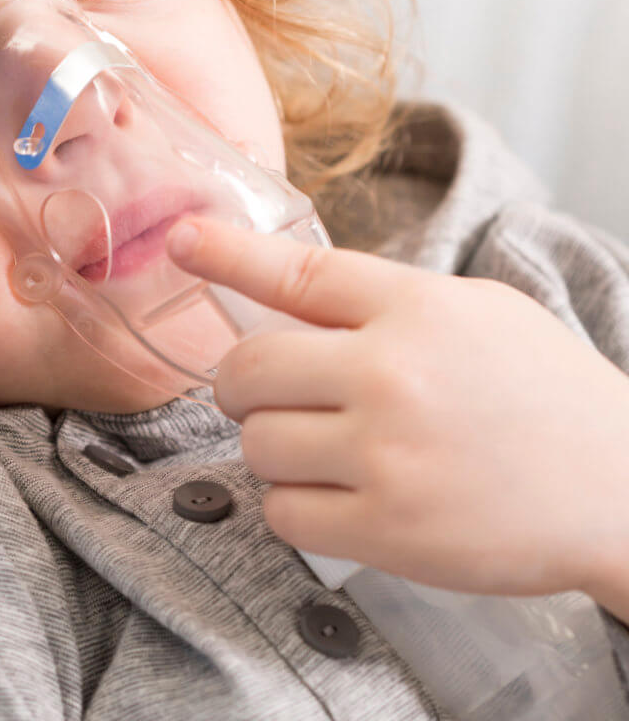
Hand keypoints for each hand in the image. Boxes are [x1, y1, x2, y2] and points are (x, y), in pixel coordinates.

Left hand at [166, 216, 628, 598]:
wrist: (622, 490)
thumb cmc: (543, 393)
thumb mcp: (474, 313)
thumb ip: (381, 302)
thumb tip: (285, 300)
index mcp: (416, 307)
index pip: (298, 272)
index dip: (228, 253)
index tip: (184, 239)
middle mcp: (392, 373)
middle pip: (249, 367)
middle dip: (242, 382)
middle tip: (266, 390)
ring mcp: (386, 454)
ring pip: (256, 443)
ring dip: (271, 444)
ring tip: (322, 446)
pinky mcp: (387, 530)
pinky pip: (282, 512)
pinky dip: (293, 503)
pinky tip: (337, 493)